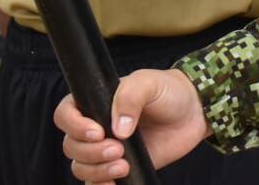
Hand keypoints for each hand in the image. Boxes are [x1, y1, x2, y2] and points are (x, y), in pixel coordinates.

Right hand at [55, 68, 208, 181]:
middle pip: (71, 146)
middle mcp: (95, 127)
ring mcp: (105, 149)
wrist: (193, 113)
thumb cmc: (169, 91)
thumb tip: (118, 129)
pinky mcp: (118, 167)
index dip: (74, 126)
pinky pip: (95, 182)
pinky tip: (115, 182)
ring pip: (80, 167)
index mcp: (95, 102)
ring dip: (97, 170)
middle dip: (91, 151)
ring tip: (123, 164)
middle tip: (118, 148)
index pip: (65, 114)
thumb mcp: (149, 83)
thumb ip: (130, 97)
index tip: (97, 132)